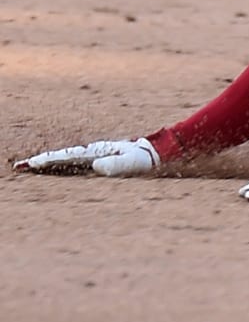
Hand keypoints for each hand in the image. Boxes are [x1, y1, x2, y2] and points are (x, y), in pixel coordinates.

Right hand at [13, 137, 161, 176]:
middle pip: (62, 157)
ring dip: (49, 164)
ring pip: (66, 161)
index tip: (33, 164)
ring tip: (31, 168)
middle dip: (42, 162)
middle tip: (21, 167)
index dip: (49, 160)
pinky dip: (61, 167)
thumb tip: (96, 167)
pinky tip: (54, 170)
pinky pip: (75, 165)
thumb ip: (116, 166)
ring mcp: (95, 156)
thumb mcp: (133, 164)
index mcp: (97, 151)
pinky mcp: (99, 161)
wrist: (156, 153)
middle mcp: (93, 152)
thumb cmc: (144, 160)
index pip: (67, 156)